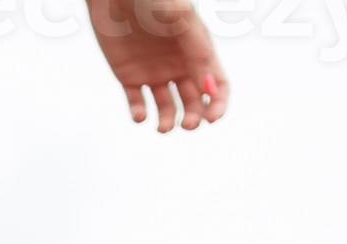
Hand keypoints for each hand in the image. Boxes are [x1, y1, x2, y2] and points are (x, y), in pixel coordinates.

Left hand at [88, 0, 228, 132]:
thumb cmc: (154, 0)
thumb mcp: (182, 20)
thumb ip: (198, 51)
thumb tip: (209, 89)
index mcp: (197, 51)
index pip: (216, 85)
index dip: (217, 104)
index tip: (212, 119)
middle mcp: (179, 65)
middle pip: (193, 102)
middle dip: (193, 117)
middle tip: (187, 125)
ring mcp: (154, 72)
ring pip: (166, 107)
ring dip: (167, 121)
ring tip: (162, 127)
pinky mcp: (129, 76)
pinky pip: (136, 102)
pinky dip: (139, 113)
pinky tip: (139, 116)